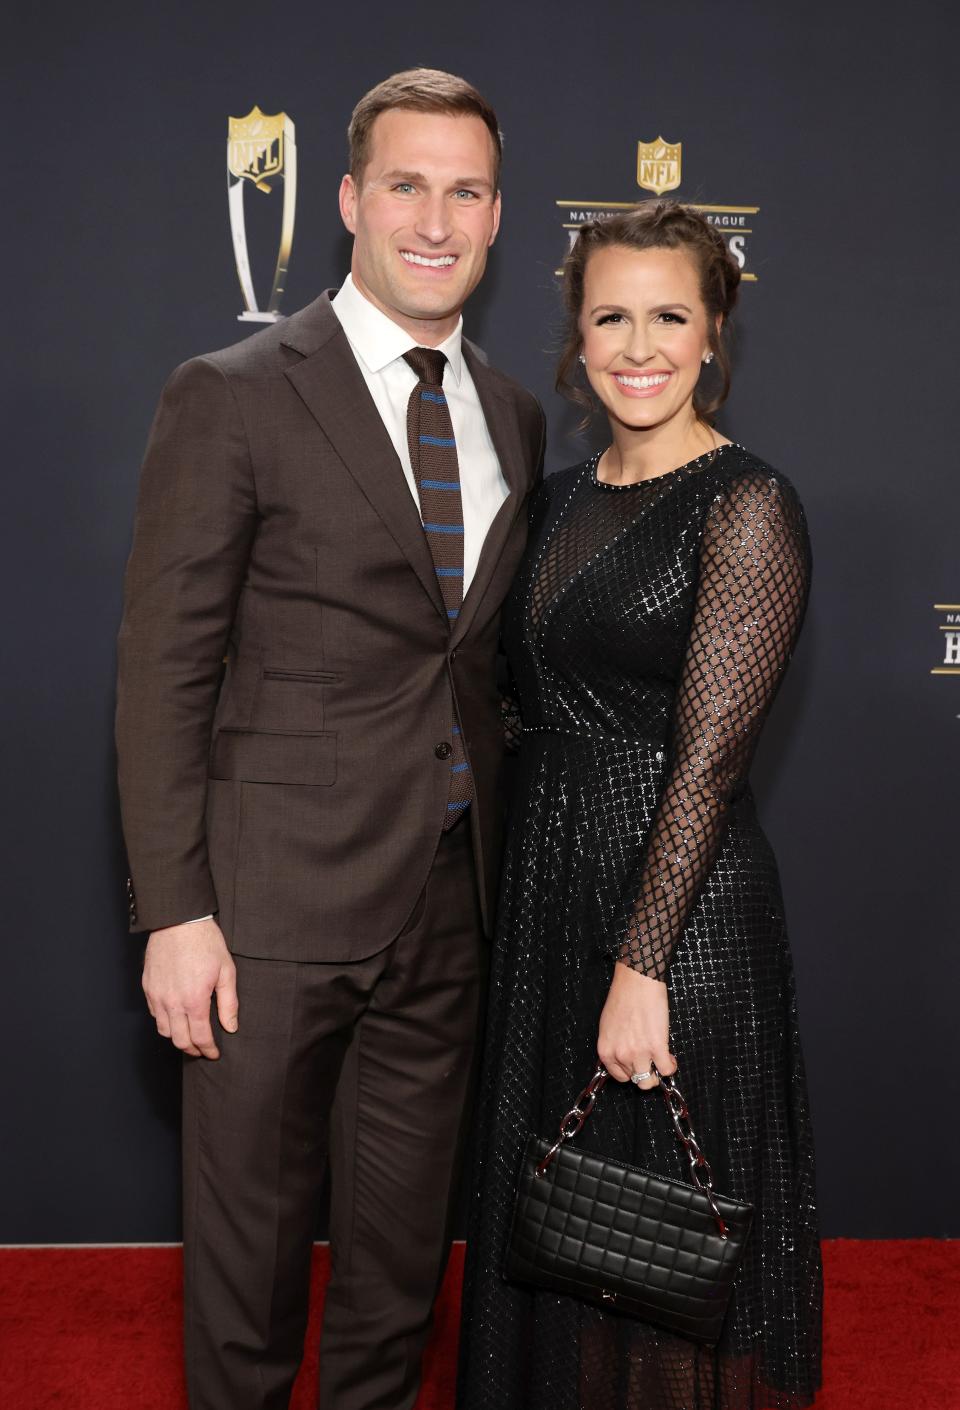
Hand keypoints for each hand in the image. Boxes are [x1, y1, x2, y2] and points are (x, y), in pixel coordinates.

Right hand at [142, 919, 237, 1059]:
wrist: (178, 921)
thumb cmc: (205, 943)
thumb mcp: (226, 971)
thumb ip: (228, 1003)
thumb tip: (230, 1027)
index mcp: (194, 1001)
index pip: (200, 1037)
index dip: (208, 1049)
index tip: (214, 1053)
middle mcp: (172, 1003)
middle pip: (179, 1040)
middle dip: (193, 1049)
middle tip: (202, 1049)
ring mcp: (157, 996)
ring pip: (163, 1030)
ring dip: (177, 1038)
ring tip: (189, 1036)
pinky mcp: (147, 987)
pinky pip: (154, 1014)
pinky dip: (164, 1021)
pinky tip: (175, 1017)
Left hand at [597, 962, 676, 1087]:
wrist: (637, 982)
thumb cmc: (622, 998)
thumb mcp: (608, 1026)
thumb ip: (614, 1045)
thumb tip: (625, 1055)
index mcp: (606, 1050)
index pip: (619, 1076)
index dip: (631, 1071)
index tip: (638, 1065)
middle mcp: (621, 1055)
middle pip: (635, 1079)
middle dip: (644, 1072)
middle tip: (651, 1061)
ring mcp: (639, 1053)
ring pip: (649, 1081)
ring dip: (657, 1073)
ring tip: (661, 1060)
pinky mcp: (657, 1047)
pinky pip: (666, 1070)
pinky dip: (670, 1067)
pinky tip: (670, 1058)